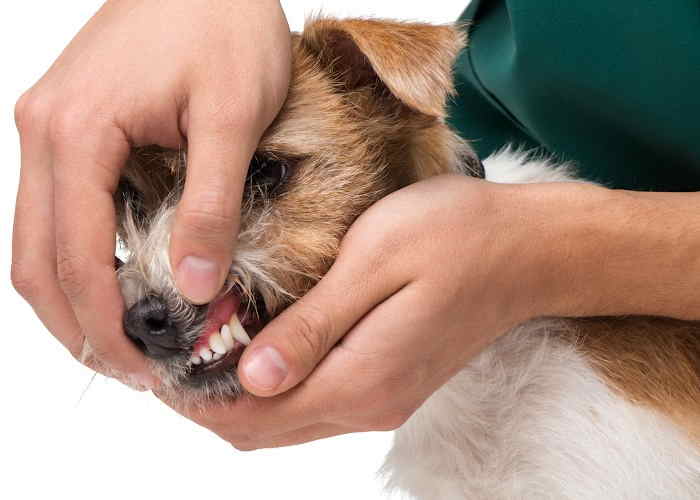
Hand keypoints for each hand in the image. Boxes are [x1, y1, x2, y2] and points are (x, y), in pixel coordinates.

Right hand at [12, 0, 290, 386]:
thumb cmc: (223, 24)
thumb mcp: (232, 118)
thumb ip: (211, 205)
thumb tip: (195, 287)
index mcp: (76, 132)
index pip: (75, 257)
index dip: (105, 323)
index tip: (146, 366)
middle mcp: (43, 133)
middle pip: (36, 259)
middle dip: (79, 324)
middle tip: (133, 369)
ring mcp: (49, 129)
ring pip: (39, 239)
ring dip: (75, 297)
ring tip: (127, 339)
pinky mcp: (71, 129)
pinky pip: (59, 211)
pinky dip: (81, 258)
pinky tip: (123, 282)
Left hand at [160, 175, 542, 448]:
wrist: (528, 251)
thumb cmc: (456, 237)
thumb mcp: (376, 262)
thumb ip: (314, 326)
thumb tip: (252, 377)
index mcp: (361, 378)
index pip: (254, 416)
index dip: (196, 399)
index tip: (157, 362)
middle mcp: (370, 403)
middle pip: (264, 430)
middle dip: (207, 402)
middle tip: (168, 354)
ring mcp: (383, 397)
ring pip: (288, 422)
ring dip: (238, 396)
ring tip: (202, 347)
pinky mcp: (391, 381)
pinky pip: (316, 403)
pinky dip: (274, 387)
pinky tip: (259, 346)